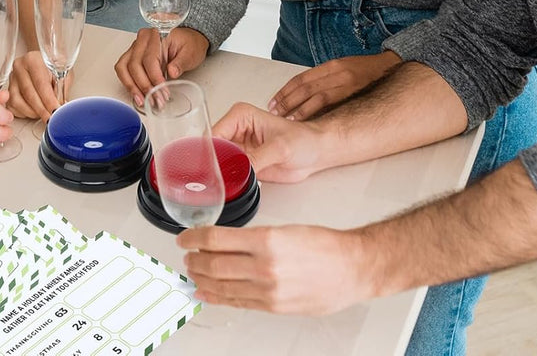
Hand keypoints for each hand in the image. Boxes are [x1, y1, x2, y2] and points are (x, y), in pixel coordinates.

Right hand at [7, 50, 70, 121]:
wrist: (41, 62)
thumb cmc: (52, 67)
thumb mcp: (63, 73)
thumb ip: (62, 88)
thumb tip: (61, 106)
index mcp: (33, 60)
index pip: (41, 83)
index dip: (49, 100)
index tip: (55, 111)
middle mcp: (19, 67)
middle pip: (29, 94)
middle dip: (42, 110)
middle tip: (51, 118)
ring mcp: (11, 79)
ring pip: (18, 102)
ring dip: (32, 112)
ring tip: (44, 112)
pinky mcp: (7, 90)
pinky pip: (12, 107)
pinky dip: (24, 112)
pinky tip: (34, 110)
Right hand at [114, 27, 209, 106]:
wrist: (188, 41)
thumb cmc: (189, 44)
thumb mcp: (190, 52)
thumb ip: (181, 62)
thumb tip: (172, 72)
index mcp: (155, 35)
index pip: (149, 58)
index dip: (154, 77)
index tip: (162, 91)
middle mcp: (142, 40)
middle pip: (134, 64)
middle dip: (144, 86)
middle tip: (156, 99)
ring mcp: (135, 49)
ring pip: (124, 68)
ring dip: (132, 87)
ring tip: (143, 101)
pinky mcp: (133, 58)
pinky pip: (123, 71)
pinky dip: (129, 84)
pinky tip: (138, 95)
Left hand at [178, 222, 372, 314]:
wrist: (351, 268)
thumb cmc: (323, 245)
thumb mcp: (283, 229)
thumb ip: (252, 238)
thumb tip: (222, 242)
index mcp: (267, 240)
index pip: (216, 239)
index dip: (194, 238)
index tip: (184, 237)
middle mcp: (265, 267)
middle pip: (214, 264)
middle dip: (194, 260)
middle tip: (186, 255)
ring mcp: (269, 291)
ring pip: (222, 286)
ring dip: (202, 278)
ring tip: (193, 272)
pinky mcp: (274, 308)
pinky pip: (238, 303)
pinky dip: (218, 297)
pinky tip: (207, 292)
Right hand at [212, 101, 323, 182]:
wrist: (315, 153)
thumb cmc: (303, 139)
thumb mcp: (280, 148)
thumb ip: (257, 158)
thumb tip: (238, 168)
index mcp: (241, 116)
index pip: (216, 133)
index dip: (212, 150)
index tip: (215, 166)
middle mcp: (236, 130)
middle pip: (213, 148)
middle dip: (214, 163)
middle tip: (216, 179)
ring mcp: (239, 147)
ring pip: (219, 161)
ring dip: (220, 173)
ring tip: (223, 183)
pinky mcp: (244, 162)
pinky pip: (229, 172)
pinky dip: (228, 180)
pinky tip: (230, 185)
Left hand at [268, 52, 400, 119]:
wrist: (394, 68)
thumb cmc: (366, 72)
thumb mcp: (343, 68)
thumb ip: (324, 79)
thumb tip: (300, 95)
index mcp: (332, 65)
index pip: (302, 79)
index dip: (285, 91)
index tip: (273, 102)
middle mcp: (339, 73)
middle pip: (306, 88)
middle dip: (288, 102)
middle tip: (275, 113)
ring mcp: (349, 85)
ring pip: (318, 99)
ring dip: (300, 111)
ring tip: (288, 121)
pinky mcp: (359, 97)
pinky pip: (335, 108)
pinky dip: (320, 115)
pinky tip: (310, 124)